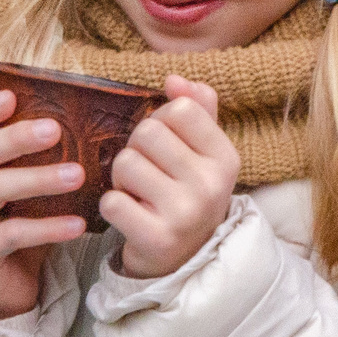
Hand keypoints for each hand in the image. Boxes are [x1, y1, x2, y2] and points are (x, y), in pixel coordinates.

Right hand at [0, 87, 87, 321]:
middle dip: (15, 139)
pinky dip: (47, 228)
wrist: (1, 288)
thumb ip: (37, 158)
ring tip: (77, 176)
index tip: (11, 96)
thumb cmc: (16, 225)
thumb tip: (85, 120)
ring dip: (38, 179)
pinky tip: (78, 225)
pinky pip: (11, 235)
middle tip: (55, 130)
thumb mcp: (23, 188)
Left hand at [102, 75, 239, 278]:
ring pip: (126, 163)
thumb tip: (174, 78)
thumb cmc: (190, 193)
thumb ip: (197, 110)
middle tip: (147, 171)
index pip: (181, 109)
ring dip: (122, 177)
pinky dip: (112, 205)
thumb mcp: (205, 153)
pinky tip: (129, 213)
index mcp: (225, 158)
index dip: (161, 119)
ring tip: (138, 192)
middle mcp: (211, 184)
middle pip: (148, 132)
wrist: (187, 258)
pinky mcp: (156, 238)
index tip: (165, 143)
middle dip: (137, 148)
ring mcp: (185, 213)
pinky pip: (112, 201)